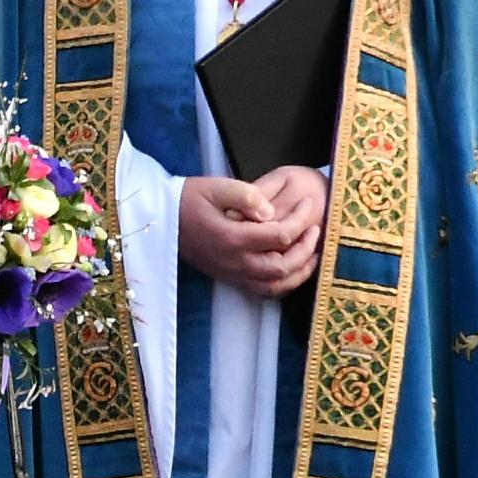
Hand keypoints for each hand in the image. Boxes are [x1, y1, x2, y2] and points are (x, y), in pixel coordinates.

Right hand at [178, 168, 325, 300]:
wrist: (162, 220)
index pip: (280, 234)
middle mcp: (234, 262)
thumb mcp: (216, 186)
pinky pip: (263, 291)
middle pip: (282, 267)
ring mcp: (232, 273)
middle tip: (316, 229)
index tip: (308, 203)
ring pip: (275, 285)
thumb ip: (247, 195)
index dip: (301, 219)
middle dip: (306, 249)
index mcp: (232, 237)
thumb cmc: (189, 199)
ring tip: (312, 254)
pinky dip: (283, 284)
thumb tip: (271, 211)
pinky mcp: (230, 278)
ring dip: (299, 272)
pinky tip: (293, 269)